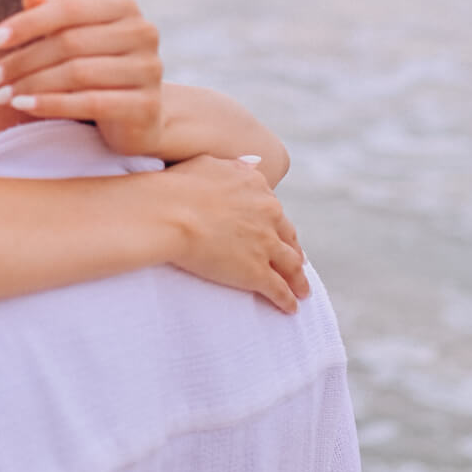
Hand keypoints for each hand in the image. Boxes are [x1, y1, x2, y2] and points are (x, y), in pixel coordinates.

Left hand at [0, 0, 164, 155]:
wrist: (140, 119)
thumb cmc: (99, 72)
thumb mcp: (75, 41)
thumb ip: (54, 15)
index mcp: (125, 8)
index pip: (66, 9)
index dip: (23, 24)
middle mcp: (143, 32)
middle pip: (68, 42)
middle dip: (21, 61)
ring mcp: (149, 69)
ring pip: (76, 73)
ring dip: (30, 85)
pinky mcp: (146, 106)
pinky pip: (90, 102)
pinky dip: (51, 104)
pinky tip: (22, 106)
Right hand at [158, 155, 308, 311]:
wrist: (169, 213)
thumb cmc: (178, 186)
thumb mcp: (209, 164)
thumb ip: (235, 166)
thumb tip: (253, 163)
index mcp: (257, 187)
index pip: (273, 209)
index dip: (277, 224)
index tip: (279, 234)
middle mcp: (268, 213)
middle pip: (288, 237)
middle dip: (294, 251)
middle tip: (297, 264)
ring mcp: (265, 244)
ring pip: (291, 265)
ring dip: (299, 280)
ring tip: (302, 291)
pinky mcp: (256, 272)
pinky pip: (278, 289)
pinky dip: (287, 300)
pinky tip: (290, 309)